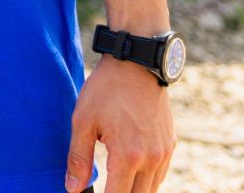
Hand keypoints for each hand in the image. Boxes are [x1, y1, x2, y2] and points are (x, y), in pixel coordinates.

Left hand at [65, 57, 174, 192]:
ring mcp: (164, 152)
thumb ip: (78, 158)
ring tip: (115, 183)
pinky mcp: (170, 144)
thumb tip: (73, 189)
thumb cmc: (106, 90)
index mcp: (128, 156)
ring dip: (134, 190)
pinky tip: (131, 173)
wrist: (137, 64)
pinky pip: (160, 174)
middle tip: (105, 188)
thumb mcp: (83, 121)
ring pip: (152, 189)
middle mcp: (151, 159)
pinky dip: (147, 180)